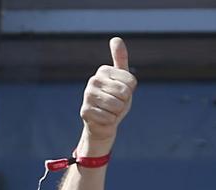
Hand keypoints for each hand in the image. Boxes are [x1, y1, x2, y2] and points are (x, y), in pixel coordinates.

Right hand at [78, 36, 136, 151]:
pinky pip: (108, 117)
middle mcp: (93, 80)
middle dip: (123, 103)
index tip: (121, 94)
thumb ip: (120, 59)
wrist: (102, 124)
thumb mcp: (122, 79)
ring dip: (116, 112)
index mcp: (103, 70)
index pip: (130, 81)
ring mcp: (87, 95)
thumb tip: (115, 38)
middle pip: (124, 93)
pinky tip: (103, 119)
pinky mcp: (85, 111)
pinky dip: (109, 121)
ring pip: (117, 105)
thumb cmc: (115, 100)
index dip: (130, 92)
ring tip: (109, 111)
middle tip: (115, 104)